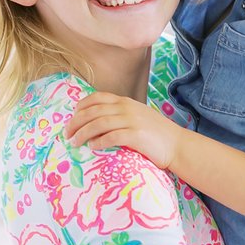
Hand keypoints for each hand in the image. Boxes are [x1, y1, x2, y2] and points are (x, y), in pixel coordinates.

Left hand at [66, 92, 181, 168]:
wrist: (177, 144)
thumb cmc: (156, 134)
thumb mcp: (138, 116)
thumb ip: (121, 114)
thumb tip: (98, 121)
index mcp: (126, 102)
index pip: (97, 98)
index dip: (81, 106)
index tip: (72, 117)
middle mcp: (127, 108)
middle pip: (94, 111)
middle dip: (76, 122)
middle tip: (67, 134)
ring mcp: (132, 120)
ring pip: (99, 123)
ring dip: (83, 133)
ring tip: (75, 142)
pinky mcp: (136, 135)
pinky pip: (112, 136)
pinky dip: (99, 141)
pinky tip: (93, 147)